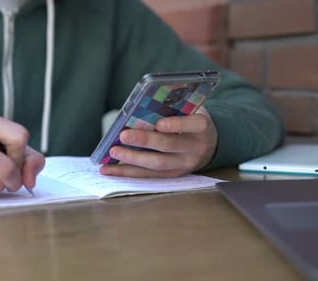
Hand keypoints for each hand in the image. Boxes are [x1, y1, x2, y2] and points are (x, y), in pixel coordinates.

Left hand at [100, 106, 217, 177]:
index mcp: (202, 127)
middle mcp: (195, 148)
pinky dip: (127, 172)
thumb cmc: (191, 120)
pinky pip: (148, 175)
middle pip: (169, 146)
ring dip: (132, 159)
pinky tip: (109, 169)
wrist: (208, 144)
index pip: (194, 124)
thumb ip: (173, 107)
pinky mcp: (172, 175)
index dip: (177, 124)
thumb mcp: (190, 109)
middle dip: (145, 141)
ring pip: (157, 164)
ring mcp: (184, 165)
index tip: (160, 123)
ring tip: (113, 151)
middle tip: (124, 136)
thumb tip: (142, 104)